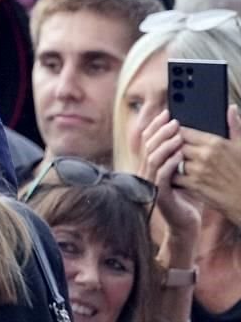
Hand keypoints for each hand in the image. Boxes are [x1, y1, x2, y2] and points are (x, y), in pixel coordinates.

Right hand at [139, 110, 201, 237]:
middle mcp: (145, 171)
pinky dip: (169, 162)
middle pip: (147, 145)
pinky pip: (161, 174)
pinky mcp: (157, 193)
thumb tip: (190, 130)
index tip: (167, 113)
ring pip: (152, 157)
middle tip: (174, 121)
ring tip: (178, 135)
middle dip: (160, 131)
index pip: (148, 139)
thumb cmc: (188, 196)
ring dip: (165, 144)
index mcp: (149, 164)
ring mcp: (149, 183)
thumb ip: (183, 152)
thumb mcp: (184, 170)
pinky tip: (180, 155)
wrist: (186, 223)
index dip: (155, 125)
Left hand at [174, 104, 240, 225]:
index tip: (172, 132)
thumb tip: (230, 107)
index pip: (184, 130)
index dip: (175, 131)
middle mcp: (205, 155)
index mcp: (215, 142)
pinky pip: (174, 176)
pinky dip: (171, 175)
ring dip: (169, 159)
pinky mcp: (194, 185)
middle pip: (175, 143)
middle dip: (171, 145)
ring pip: (173, 159)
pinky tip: (170, 173)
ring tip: (167, 158)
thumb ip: (234, 126)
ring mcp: (198, 170)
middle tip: (167, 146)